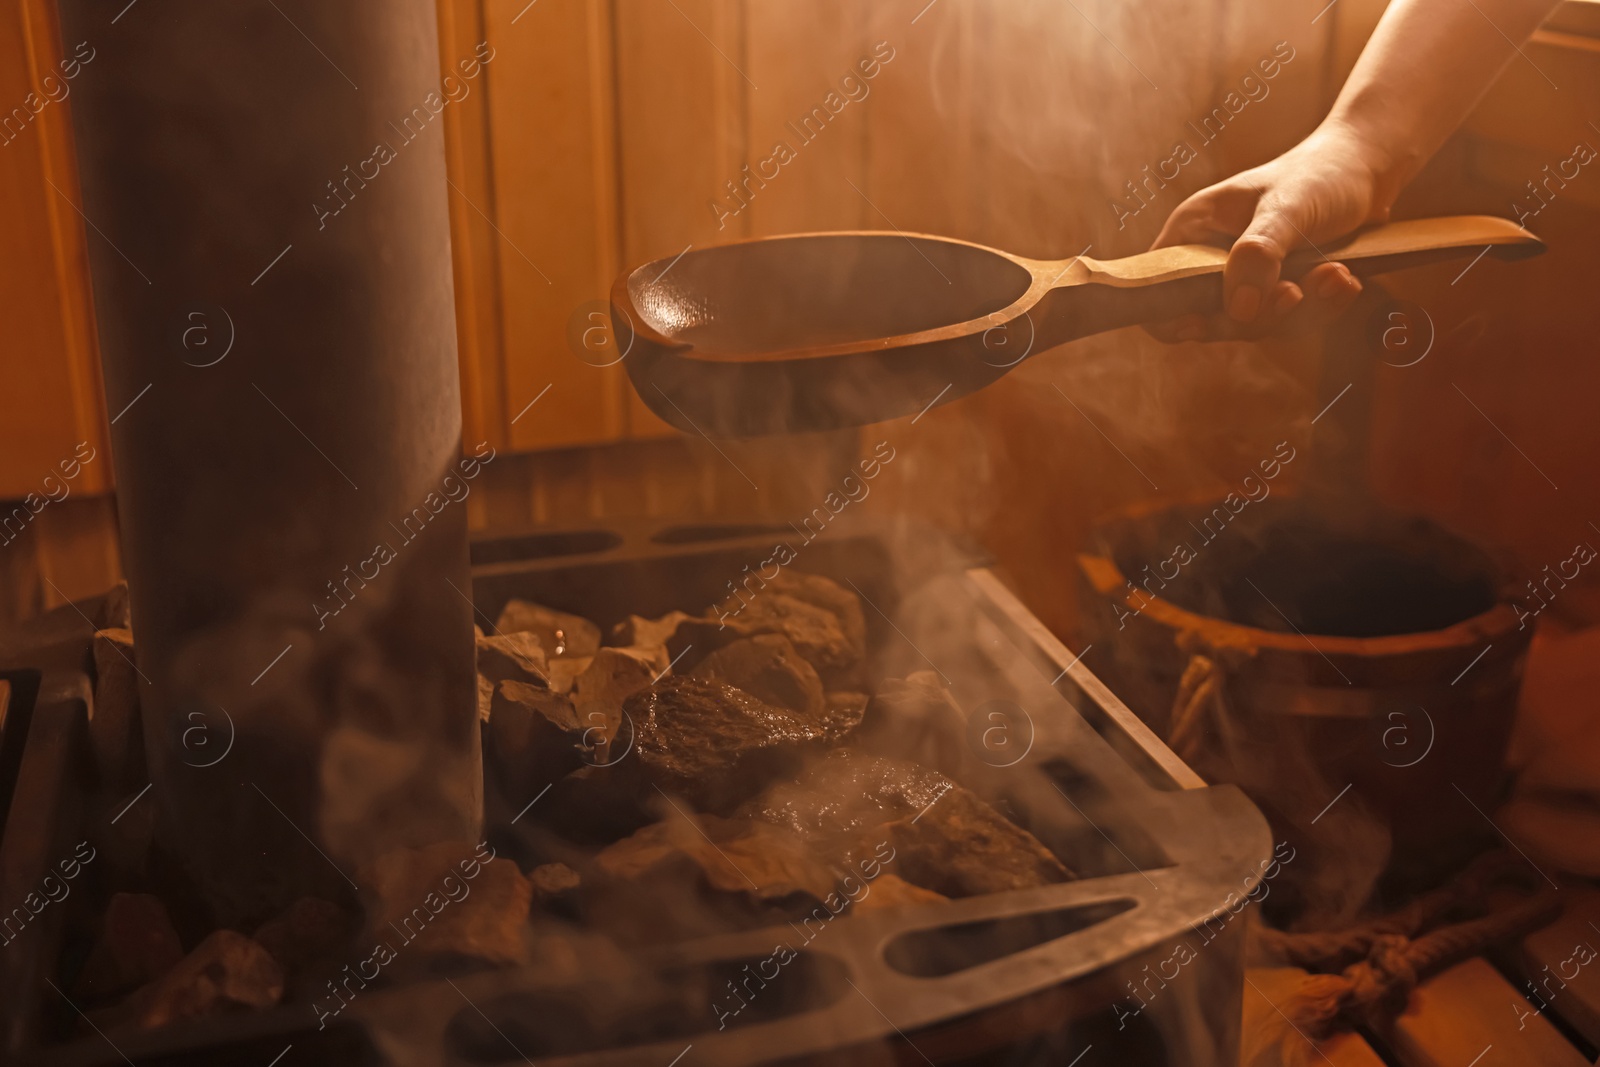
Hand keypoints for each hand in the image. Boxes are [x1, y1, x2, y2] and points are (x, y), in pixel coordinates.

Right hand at [1148, 122, 1389, 341]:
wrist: (1369, 165)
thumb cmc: (1322, 172)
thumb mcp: (1288, 207)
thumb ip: (1258, 254)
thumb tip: (1238, 309)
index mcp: (1195, 230)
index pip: (1157, 285)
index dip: (1169, 313)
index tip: (1203, 322)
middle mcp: (1212, 258)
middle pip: (1208, 318)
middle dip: (1257, 316)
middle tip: (1294, 293)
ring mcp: (1245, 277)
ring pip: (1253, 324)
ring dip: (1300, 310)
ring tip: (1337, 275)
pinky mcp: (1277, 289)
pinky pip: (1288, 320)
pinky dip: (1320, 308)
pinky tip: (1344, 281)